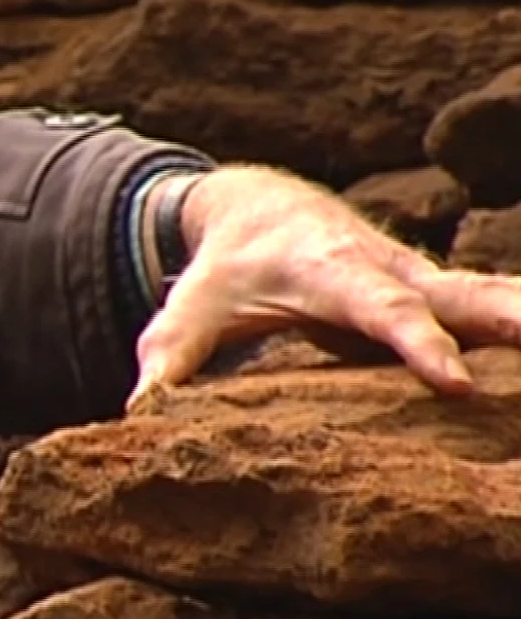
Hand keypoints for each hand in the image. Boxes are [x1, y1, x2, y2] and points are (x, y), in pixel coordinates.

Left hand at [129, 165, 520, 406]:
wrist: (261, 208)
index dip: (416, 344)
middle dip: (516, 321)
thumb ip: (167, 357)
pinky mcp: (443, 294)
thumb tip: (136, 410)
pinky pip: (501, 311)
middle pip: (464, 298)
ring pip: (499, 298)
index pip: (382, 314)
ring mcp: (426, 281)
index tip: (453, 379)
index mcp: (333, 275)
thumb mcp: (188, 309)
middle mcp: (392, 272)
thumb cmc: (225, 267)